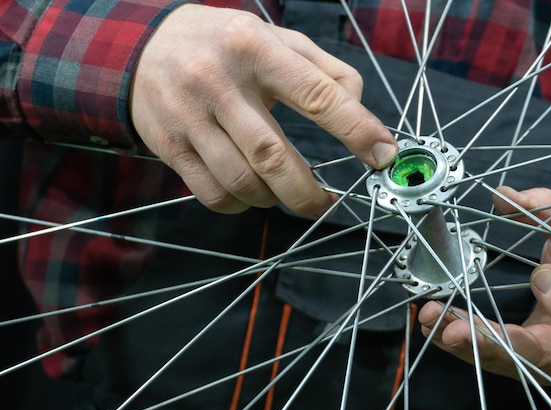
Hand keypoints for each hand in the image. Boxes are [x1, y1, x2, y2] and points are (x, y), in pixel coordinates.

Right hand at [129, 5, 396, 216]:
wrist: (144, 49)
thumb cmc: (225, 46)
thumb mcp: (276, 39)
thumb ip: (325, 70)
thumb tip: (359, 109)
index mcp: (256, 48)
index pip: (316, 94)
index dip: (356, 129)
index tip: (383, 155)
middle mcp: (220, 81)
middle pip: (273, 155)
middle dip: (307, 191)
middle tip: (326, 202)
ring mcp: (189, 116)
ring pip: (242, 180)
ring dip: (273, 199)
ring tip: (283, 192)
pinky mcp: (169, 145)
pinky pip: (212, 193)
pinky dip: (240, 205)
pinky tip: (250, 194)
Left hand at [419, 186, 550, 383]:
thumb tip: (505, 195)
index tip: (543, 274)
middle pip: (535, 356)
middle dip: (490, 342)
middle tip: (454, 329)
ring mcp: (548, 364)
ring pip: (503, 361)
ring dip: (463, 343)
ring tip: (431, 321)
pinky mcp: (522, 364)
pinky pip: (490, 357)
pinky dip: (459, 342)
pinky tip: (434, 327)